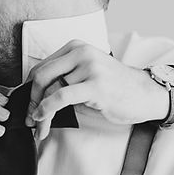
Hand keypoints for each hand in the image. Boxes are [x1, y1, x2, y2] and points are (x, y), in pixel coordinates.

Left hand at [26, 40, 170, 139]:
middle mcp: (81, 52)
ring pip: (50, 90)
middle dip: (31, 100)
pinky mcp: (95, 85)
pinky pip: (61, 96)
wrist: (144, 94)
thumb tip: (34, 97)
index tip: (29, 107)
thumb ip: (63, 79)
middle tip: (29, 118)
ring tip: (39, 128)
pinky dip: (47, 109)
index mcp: (75, 47)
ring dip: (40, 113)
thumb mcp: (85, 75)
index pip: (41, 67)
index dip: (29, 90)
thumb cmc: (114, 88)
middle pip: (40, 76)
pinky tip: (43, 119)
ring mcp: (89, 67)